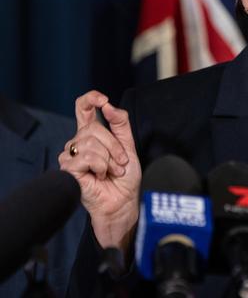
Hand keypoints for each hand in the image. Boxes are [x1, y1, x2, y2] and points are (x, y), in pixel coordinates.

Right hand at [59, 90, 141, 251]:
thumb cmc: (124, 176)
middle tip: (121, 162)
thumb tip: (108, 105)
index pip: (82, 109)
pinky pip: (87, 157)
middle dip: (114, 145)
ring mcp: (70, 156)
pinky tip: (101, 176)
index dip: (90, 99)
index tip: (102, 99)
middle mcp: (78, 142)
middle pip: (93, 128)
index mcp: (92, 135)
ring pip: (91, 142)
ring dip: (109, 158)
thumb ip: (120, 123)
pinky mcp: (67, 169)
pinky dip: (101, 166)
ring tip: (112, 170)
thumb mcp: (128, 145)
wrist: (122, 201)